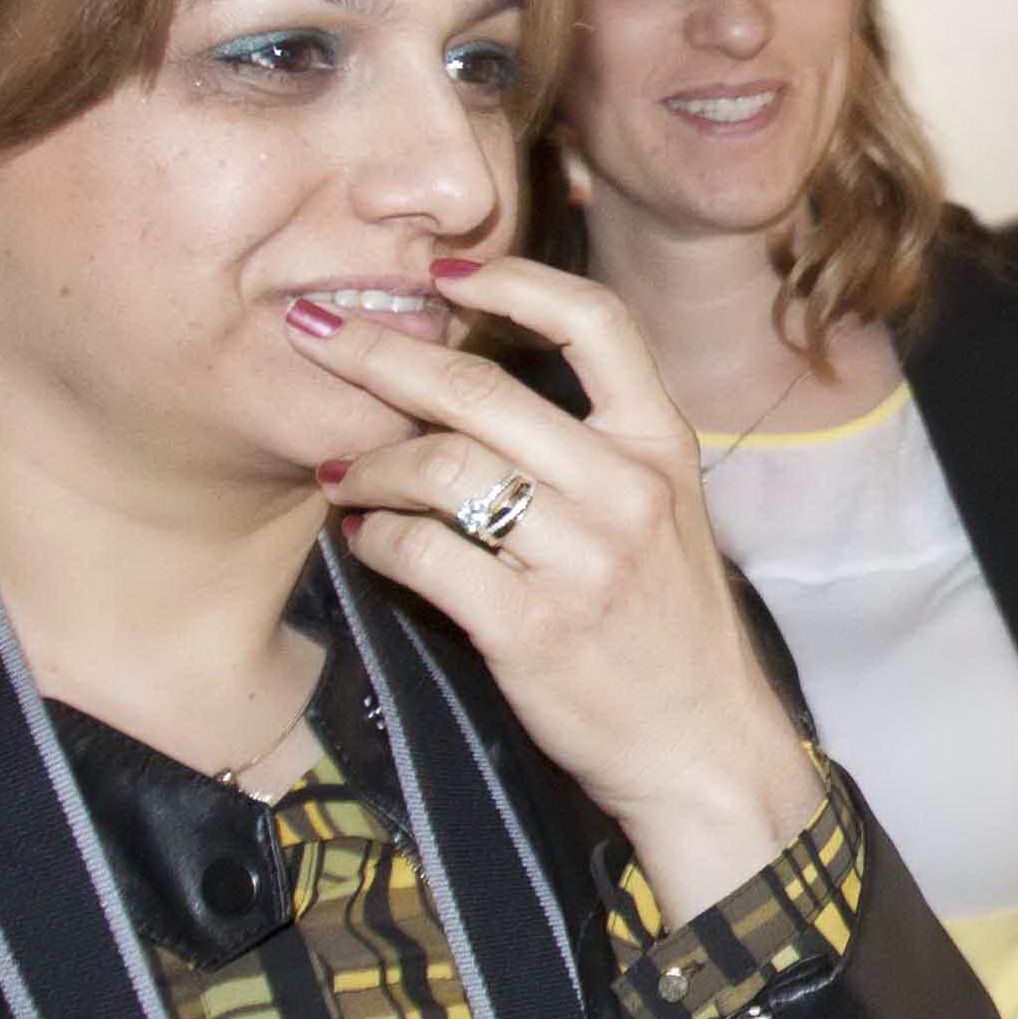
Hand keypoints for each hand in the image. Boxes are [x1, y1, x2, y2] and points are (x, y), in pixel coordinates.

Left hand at [293, 255, 817, 917]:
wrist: (704, 748)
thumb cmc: (668, 628)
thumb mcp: (664, 514)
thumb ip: (595, 448)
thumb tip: (480, 383)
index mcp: (661, 448)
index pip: (597, 323)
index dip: (514, 281)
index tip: (443, 270)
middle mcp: (627, 491)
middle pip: (483, 390)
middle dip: (380, 353)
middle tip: (313, 331)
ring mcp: (582, 562)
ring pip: (440, 469)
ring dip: (367, 465)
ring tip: (339, 473)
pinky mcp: (531, 630)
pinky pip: (421, 556)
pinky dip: (375, 540)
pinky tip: (362, 539)